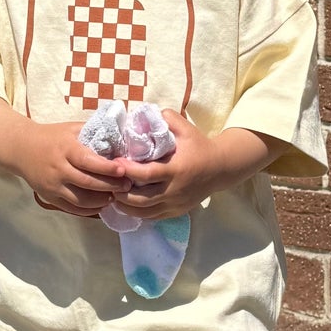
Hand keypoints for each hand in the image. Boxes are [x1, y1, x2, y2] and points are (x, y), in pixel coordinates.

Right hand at [12, 116, 130, 216]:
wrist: (21, 148)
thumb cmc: (51, 136)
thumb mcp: (71, 129)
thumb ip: (93, 133)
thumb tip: (120, 137)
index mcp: (66, 150)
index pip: (89, 162)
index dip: (107, 168)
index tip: (124, 170)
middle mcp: (58, 169)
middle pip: (88, 183)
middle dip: (110, 186)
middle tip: (127, 186)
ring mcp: (53, 186)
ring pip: (81, 200)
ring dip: (101, 201)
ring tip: (115, 196)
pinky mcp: (49, 197)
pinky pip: (71, 208)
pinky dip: (88, 210)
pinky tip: (100, 204)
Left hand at [110, 111, 278, 220]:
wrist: (221, 168)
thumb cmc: (200, 146)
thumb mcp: (186, 128)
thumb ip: (166, 118)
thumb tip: (143, 112)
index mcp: (176, 169)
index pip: (146, 175)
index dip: (127, 171)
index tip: (114, 163)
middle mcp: (175, 190)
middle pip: (141, 199)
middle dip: (121, 194)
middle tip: (109, 183)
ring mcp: (176, 204)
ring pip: (144, 212)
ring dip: (126, 207)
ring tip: (114, 196)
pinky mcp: (176, 212)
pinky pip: (153, 217)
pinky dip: (138, 213)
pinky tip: (127, 205)